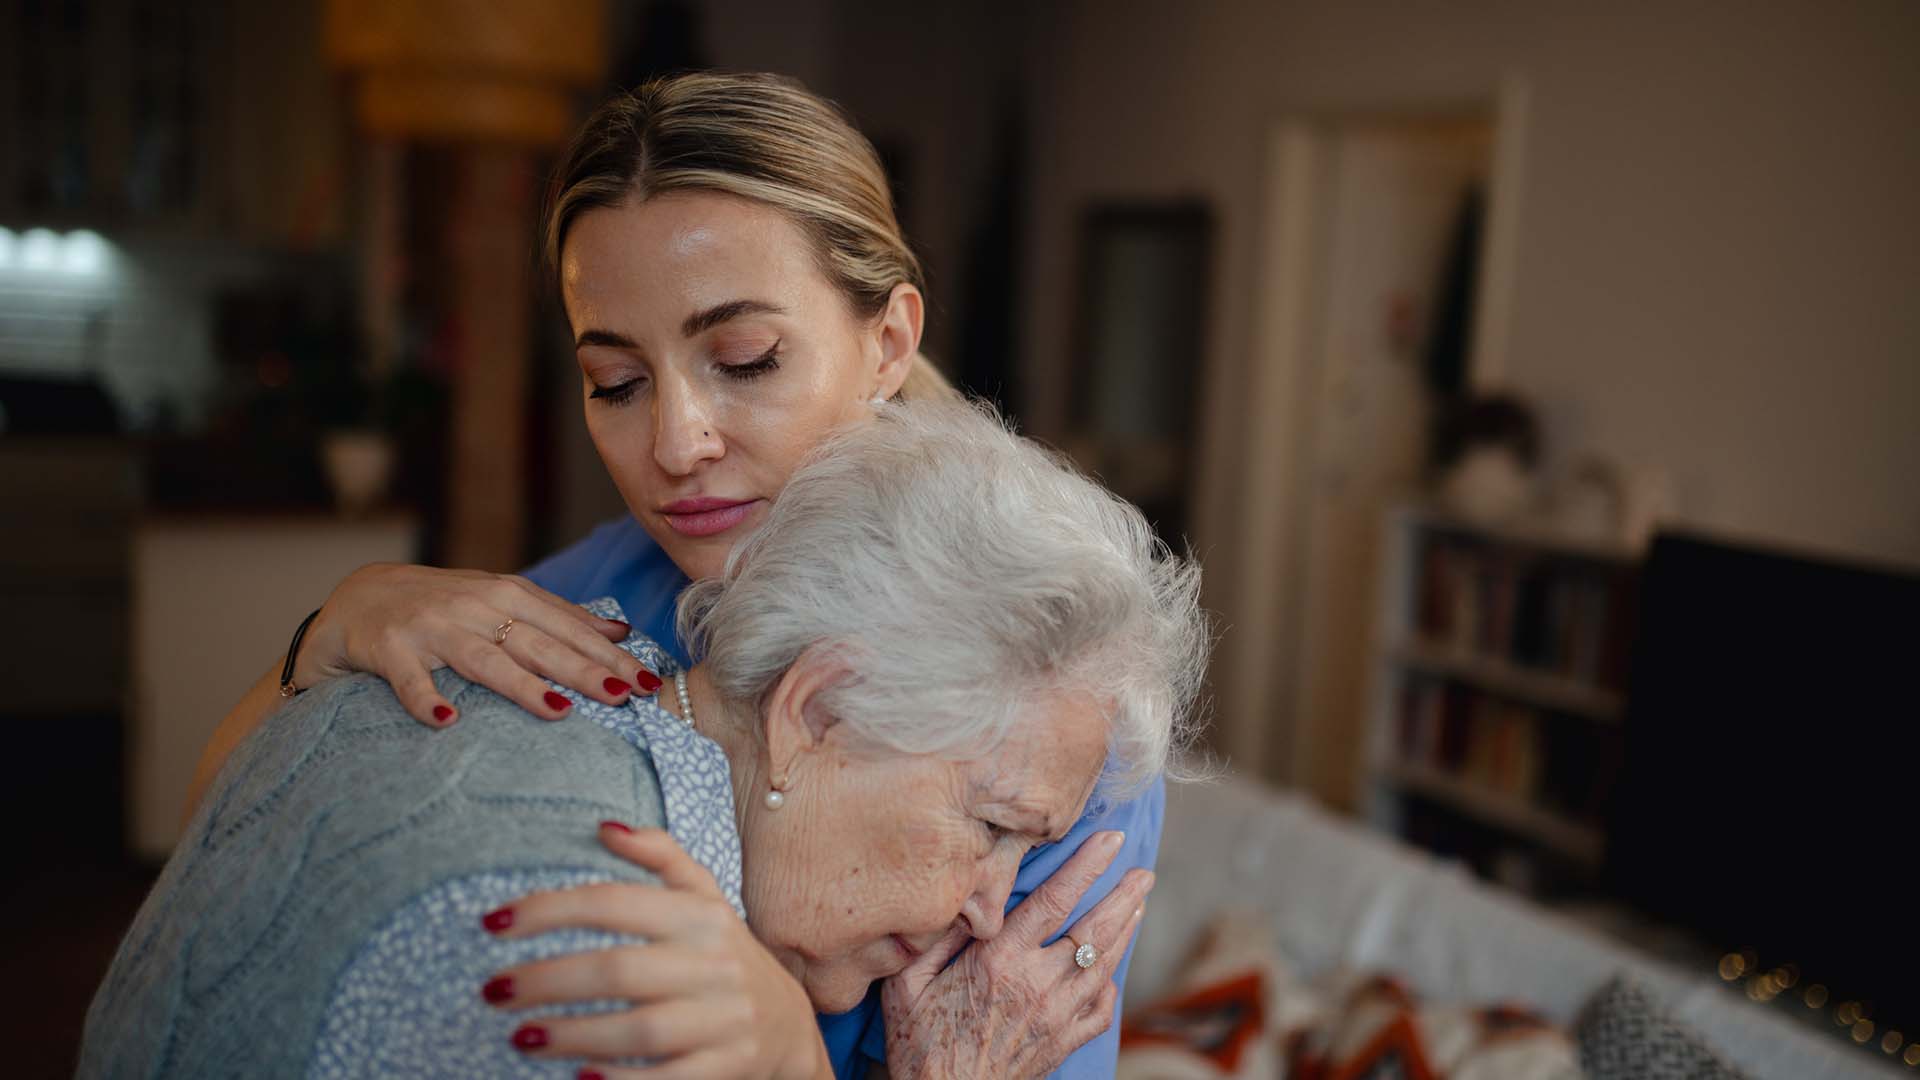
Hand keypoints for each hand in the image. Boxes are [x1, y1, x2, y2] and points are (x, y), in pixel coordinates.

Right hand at [296, 563, 657, 725]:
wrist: (354, 597)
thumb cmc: (438, 605)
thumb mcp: (500, 601)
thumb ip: (556, 616)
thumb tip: (620, 629)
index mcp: (506, 595)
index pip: (568, 626)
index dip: (609, 654)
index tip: (648, 681)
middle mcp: (473, 606)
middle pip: (538, 642)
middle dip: (583, 669)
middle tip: (624, 696)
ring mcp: (430, 626)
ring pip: (484, 658)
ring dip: (522, 685)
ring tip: (559, 711)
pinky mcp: (388, 648)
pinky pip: (409, 678)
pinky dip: (424, 697)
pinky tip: (445, 721)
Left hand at [481, 823, 830, 1079]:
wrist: (790, 1029)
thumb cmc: (726, 958)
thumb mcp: (706, 901)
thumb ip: (661, 856)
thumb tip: (604, 827)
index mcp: (701, 917)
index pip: (615, 903)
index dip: (550, 910)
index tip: (493, 923)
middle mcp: (715, 964)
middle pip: (619, 969)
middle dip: (548, 980)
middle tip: (493, 990)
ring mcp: (725, 1019)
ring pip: (641, 1028)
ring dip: (573, 1035)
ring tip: (520, 1036)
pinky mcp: (728, 1067)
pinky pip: (669, 1079)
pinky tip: (577, 1077)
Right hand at [880, 830, 1153, 1079]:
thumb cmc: (919, 1043)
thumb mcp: (908, 982)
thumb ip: (936, 936)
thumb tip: (965, 897)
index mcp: (1000, 961)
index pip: (1053, 900)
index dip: (1086, 866)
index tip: (1111, 840)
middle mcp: (1037, 984)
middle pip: (1093, 931)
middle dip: (1123, 896)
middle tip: (1144, 873)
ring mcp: (1057, 1016)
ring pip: (1104, 965)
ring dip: (1124, 931)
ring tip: (1138, 905)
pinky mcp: (1064, 1043)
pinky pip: (1101, 1009)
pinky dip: (1111, 985)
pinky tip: (1113, 969)